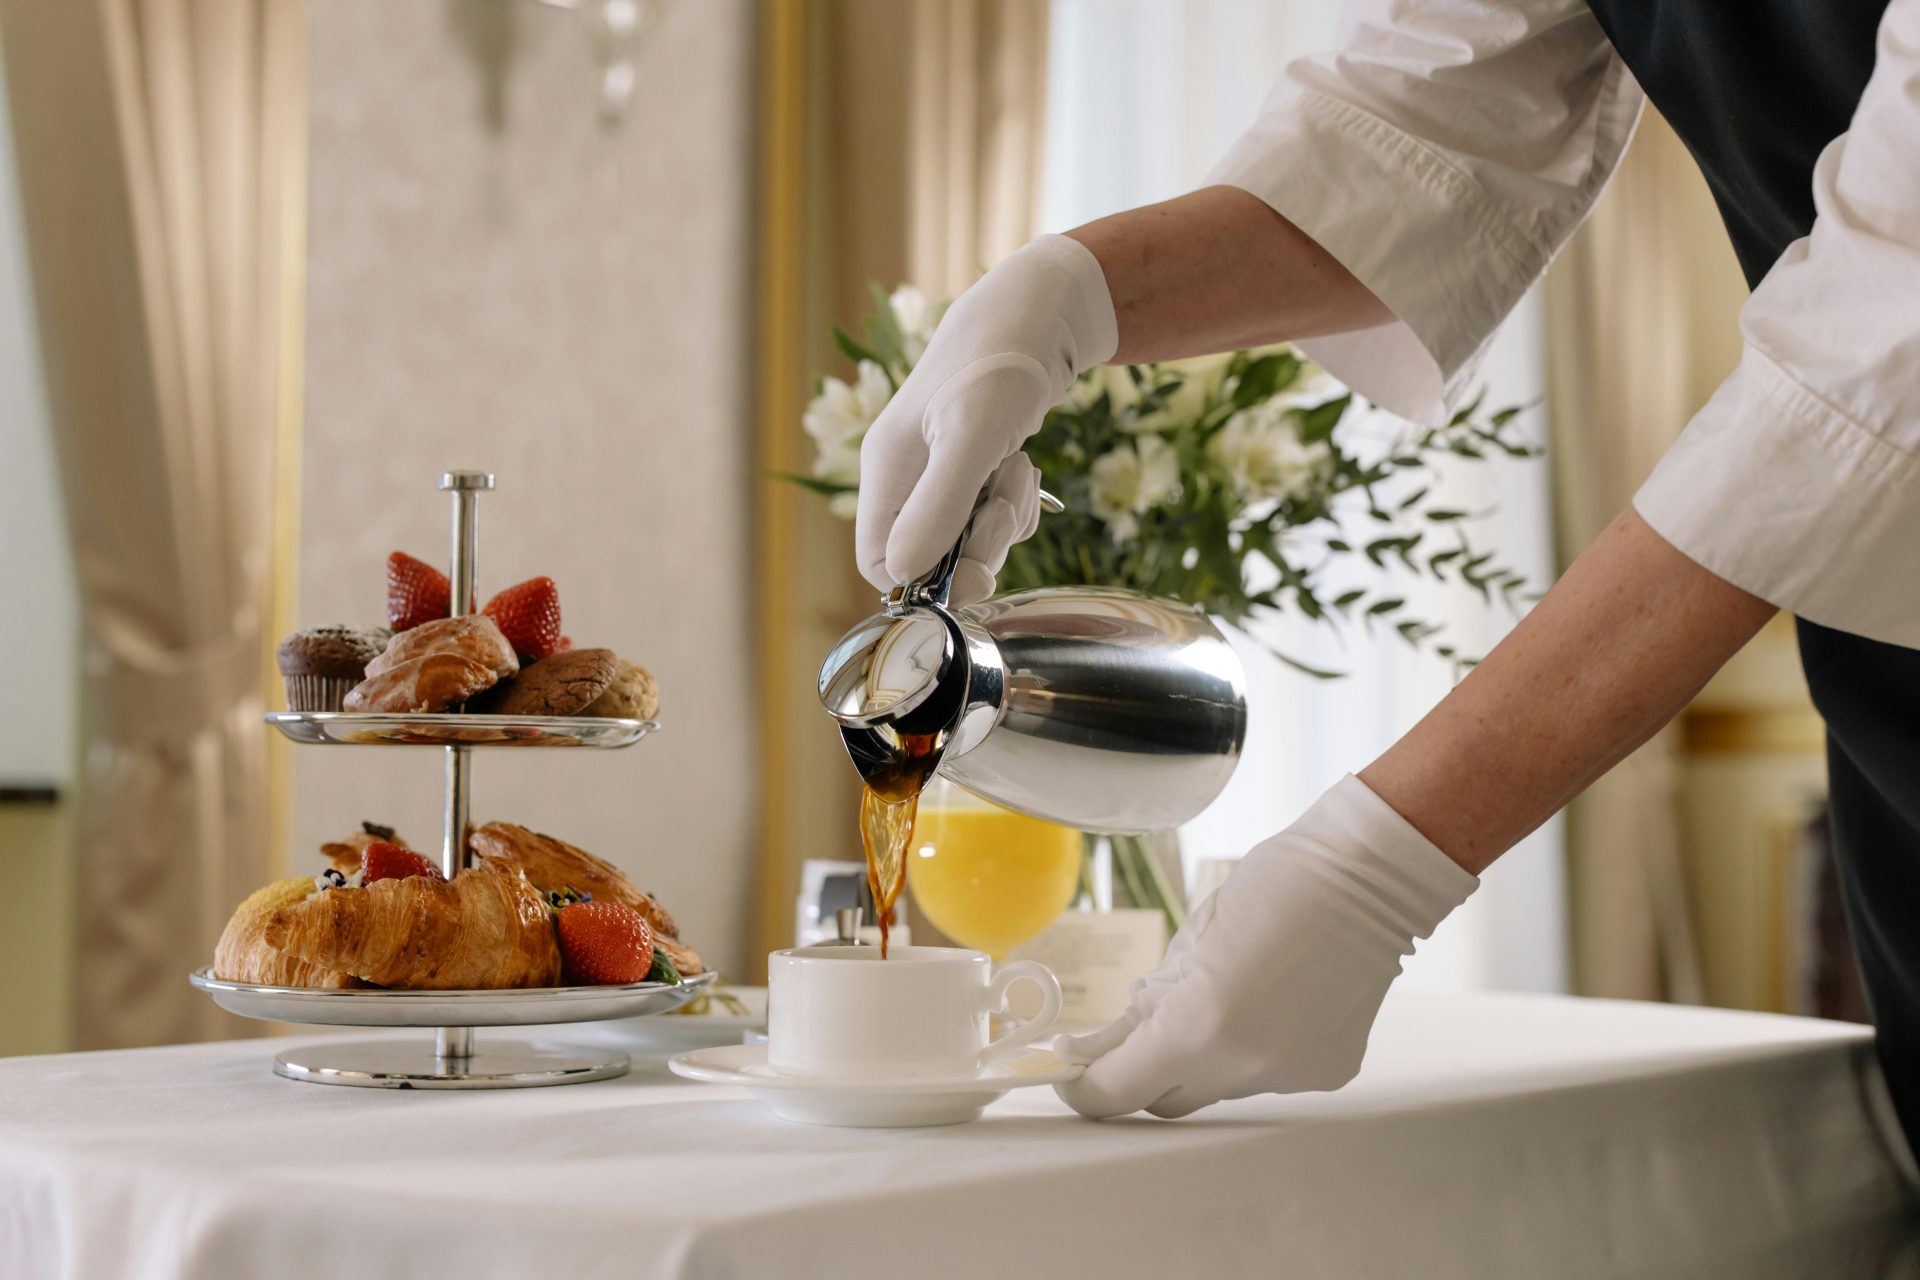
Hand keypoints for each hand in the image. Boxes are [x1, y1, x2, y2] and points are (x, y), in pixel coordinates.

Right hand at [855, 235, 1116, 604]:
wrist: (1042, 312)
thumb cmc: (1001, 363)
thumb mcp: (972, 435)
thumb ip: (938, 506)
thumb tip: (905, 575)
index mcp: (886, 470)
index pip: (880, 562)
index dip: (925, 579)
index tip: (975, 566)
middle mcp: (904, 477)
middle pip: (930, 558)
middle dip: (978, 545)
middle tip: (1006, 503)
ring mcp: (936, 473)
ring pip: (966, 540)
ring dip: (1003, 520)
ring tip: (1016, 467)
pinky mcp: (969, 468)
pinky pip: (989, 517)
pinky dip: (1013, 503)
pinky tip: (1020, 464)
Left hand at [1054, 775, 1476, 1118]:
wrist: (1368, 878)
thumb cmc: (1275, 889)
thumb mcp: (1188, 941)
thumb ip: (1143, 1007)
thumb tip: (1099, 1048)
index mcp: (1196, 1027)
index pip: (1116, 1091)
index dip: (1087, 1086)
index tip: (1074, 1071)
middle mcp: (1243, 1066)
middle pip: (1164, 1097)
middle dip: (1145, 1069)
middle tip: (1144, 1026)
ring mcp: (1290, 1076)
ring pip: (1220, 1084)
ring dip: (1208, 1053)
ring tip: (1237, 989)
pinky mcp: (1326, 1073)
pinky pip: (1268, 1074)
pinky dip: (1258, 1047)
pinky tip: (1279, 999)